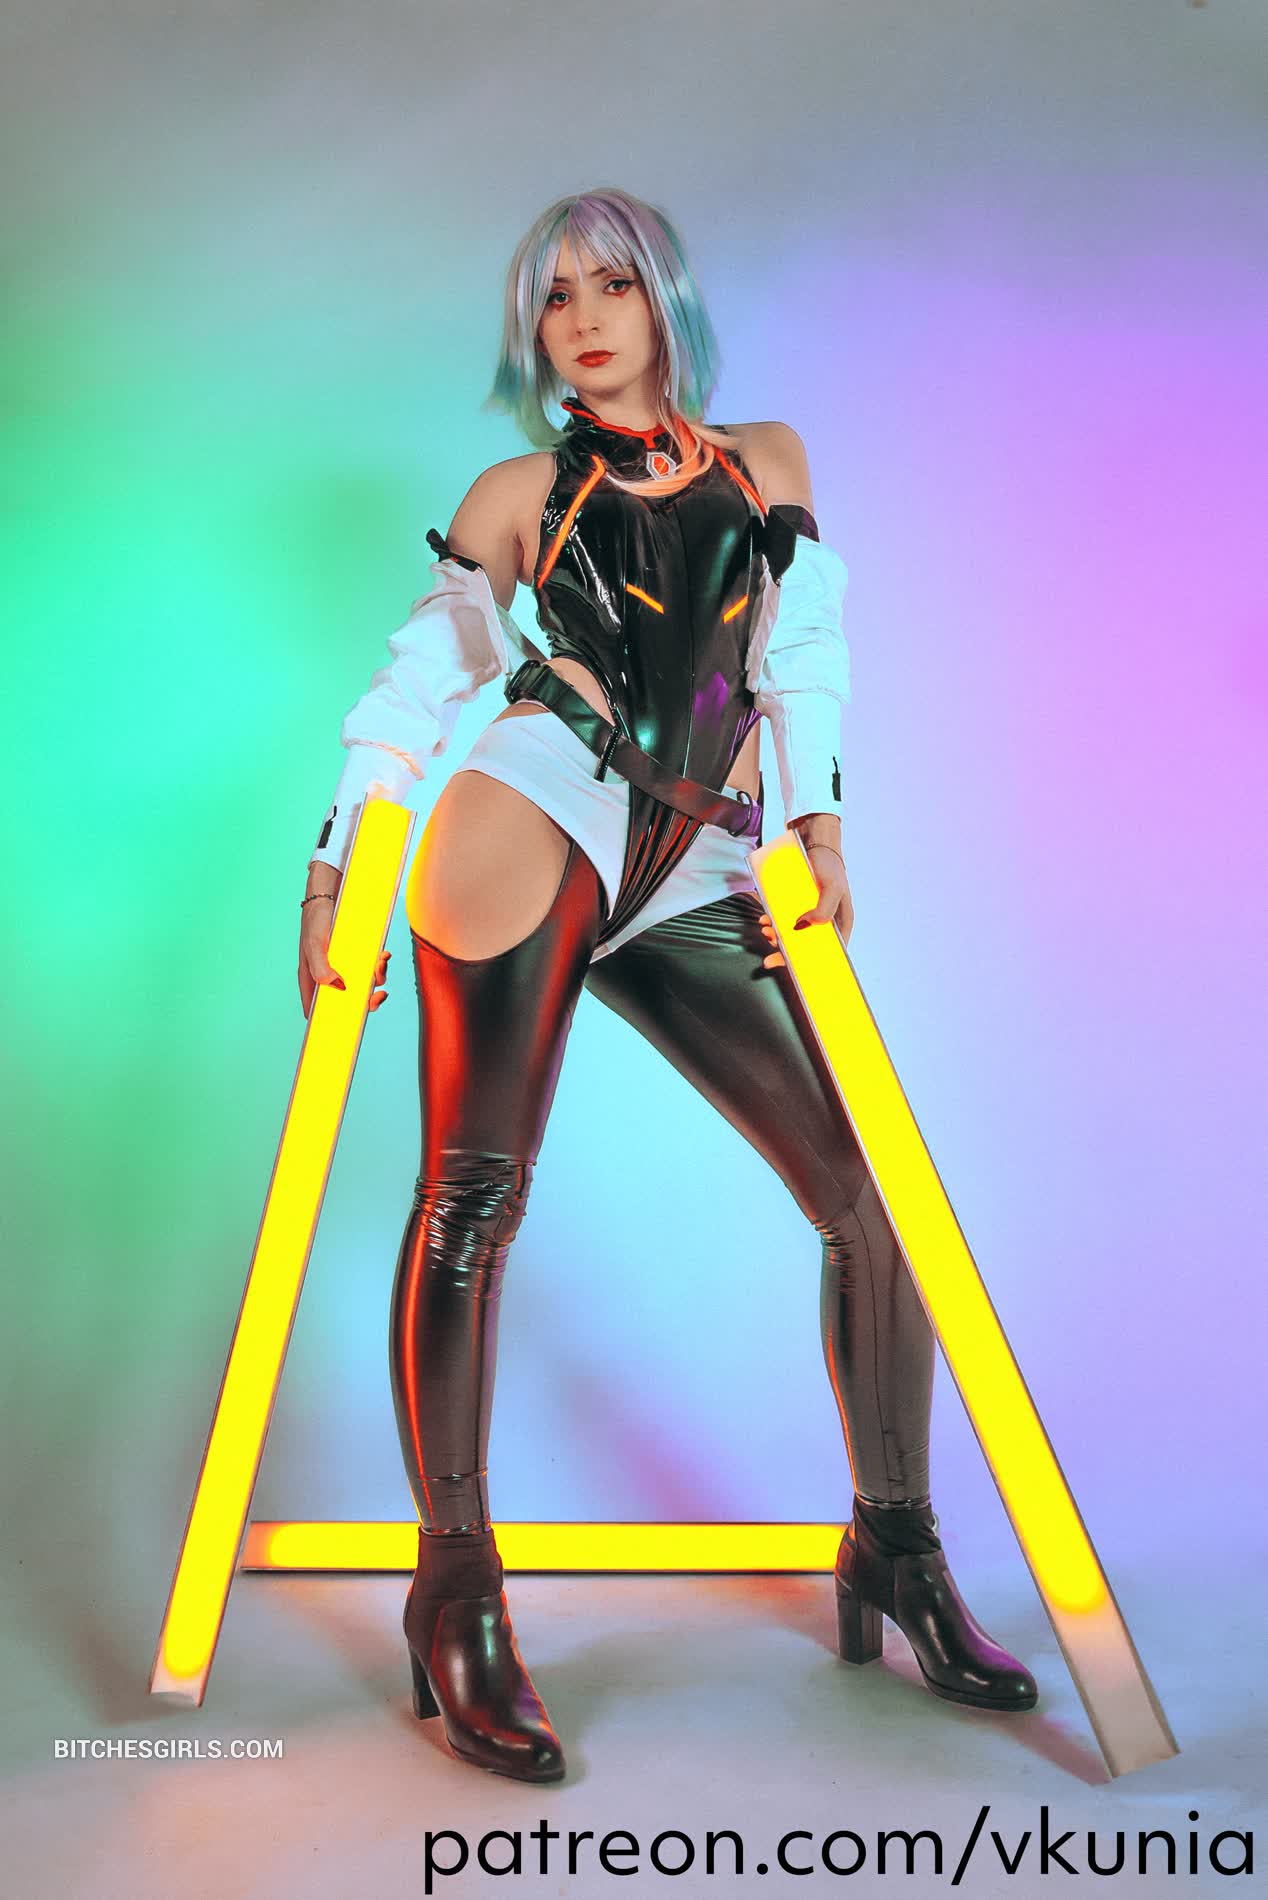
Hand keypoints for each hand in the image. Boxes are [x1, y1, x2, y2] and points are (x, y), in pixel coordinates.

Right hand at [298, 894, 390, 1017]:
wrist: (329, 892)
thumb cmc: (315, 920)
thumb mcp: (314, 944)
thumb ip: (321, 968)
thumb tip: (339, 988)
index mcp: (313, 978)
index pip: (319, 1009)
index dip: (332, 1022)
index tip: (348, 1030)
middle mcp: (330, 975)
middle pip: (348, 1001)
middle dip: (366, 1001)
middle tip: (377, 996)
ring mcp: (346, 965)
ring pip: (365, 984)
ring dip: (377, 978)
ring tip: (380, 964)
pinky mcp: (359, 954)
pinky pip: (373, 966)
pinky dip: (381, 964)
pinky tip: (384, 955)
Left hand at [758, 844, 854, 967]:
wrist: (814, 841)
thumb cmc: (829, 865)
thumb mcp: (831, 887)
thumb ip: (823, 910)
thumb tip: (801, 927)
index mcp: (840, 925)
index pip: (827, 955)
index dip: (811, 968)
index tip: (795, 976)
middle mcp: (826, 923)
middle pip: (806, 949)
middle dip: (787, 955)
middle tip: (769, 960)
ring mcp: (810, 915)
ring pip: (793, 936)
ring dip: (777, 938)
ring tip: (766, 932)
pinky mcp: (797, 906)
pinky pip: (784, 920)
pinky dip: (773, 922)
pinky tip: (765, 919)